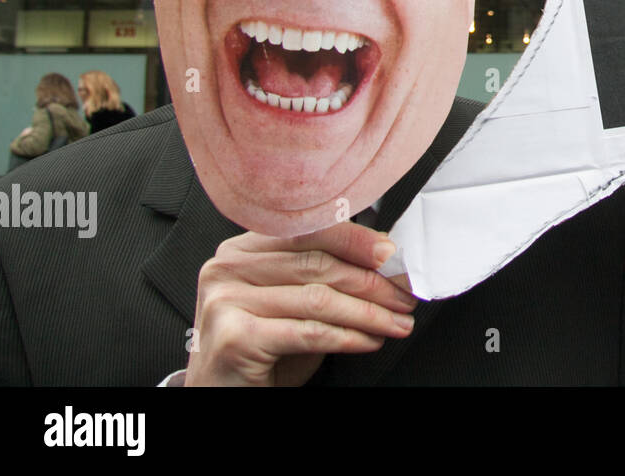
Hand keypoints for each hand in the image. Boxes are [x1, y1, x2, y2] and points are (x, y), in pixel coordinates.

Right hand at [186, 222, 417, 385]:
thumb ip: (323, 276)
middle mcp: (228, 268)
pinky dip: (347, 337)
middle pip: (318, 266)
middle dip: (371, 283)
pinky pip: (308, 332)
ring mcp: (226, 300)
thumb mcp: (292, 303)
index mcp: (242, 249)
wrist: (220, 393)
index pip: (308, 232)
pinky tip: (368, 341)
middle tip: (404, 296)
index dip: (356, 241)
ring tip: (395, 322)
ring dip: (368, 313)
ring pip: (318, 299)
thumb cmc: (261, 348)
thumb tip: (382, 260)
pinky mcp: (235, 336)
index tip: (391, 255)